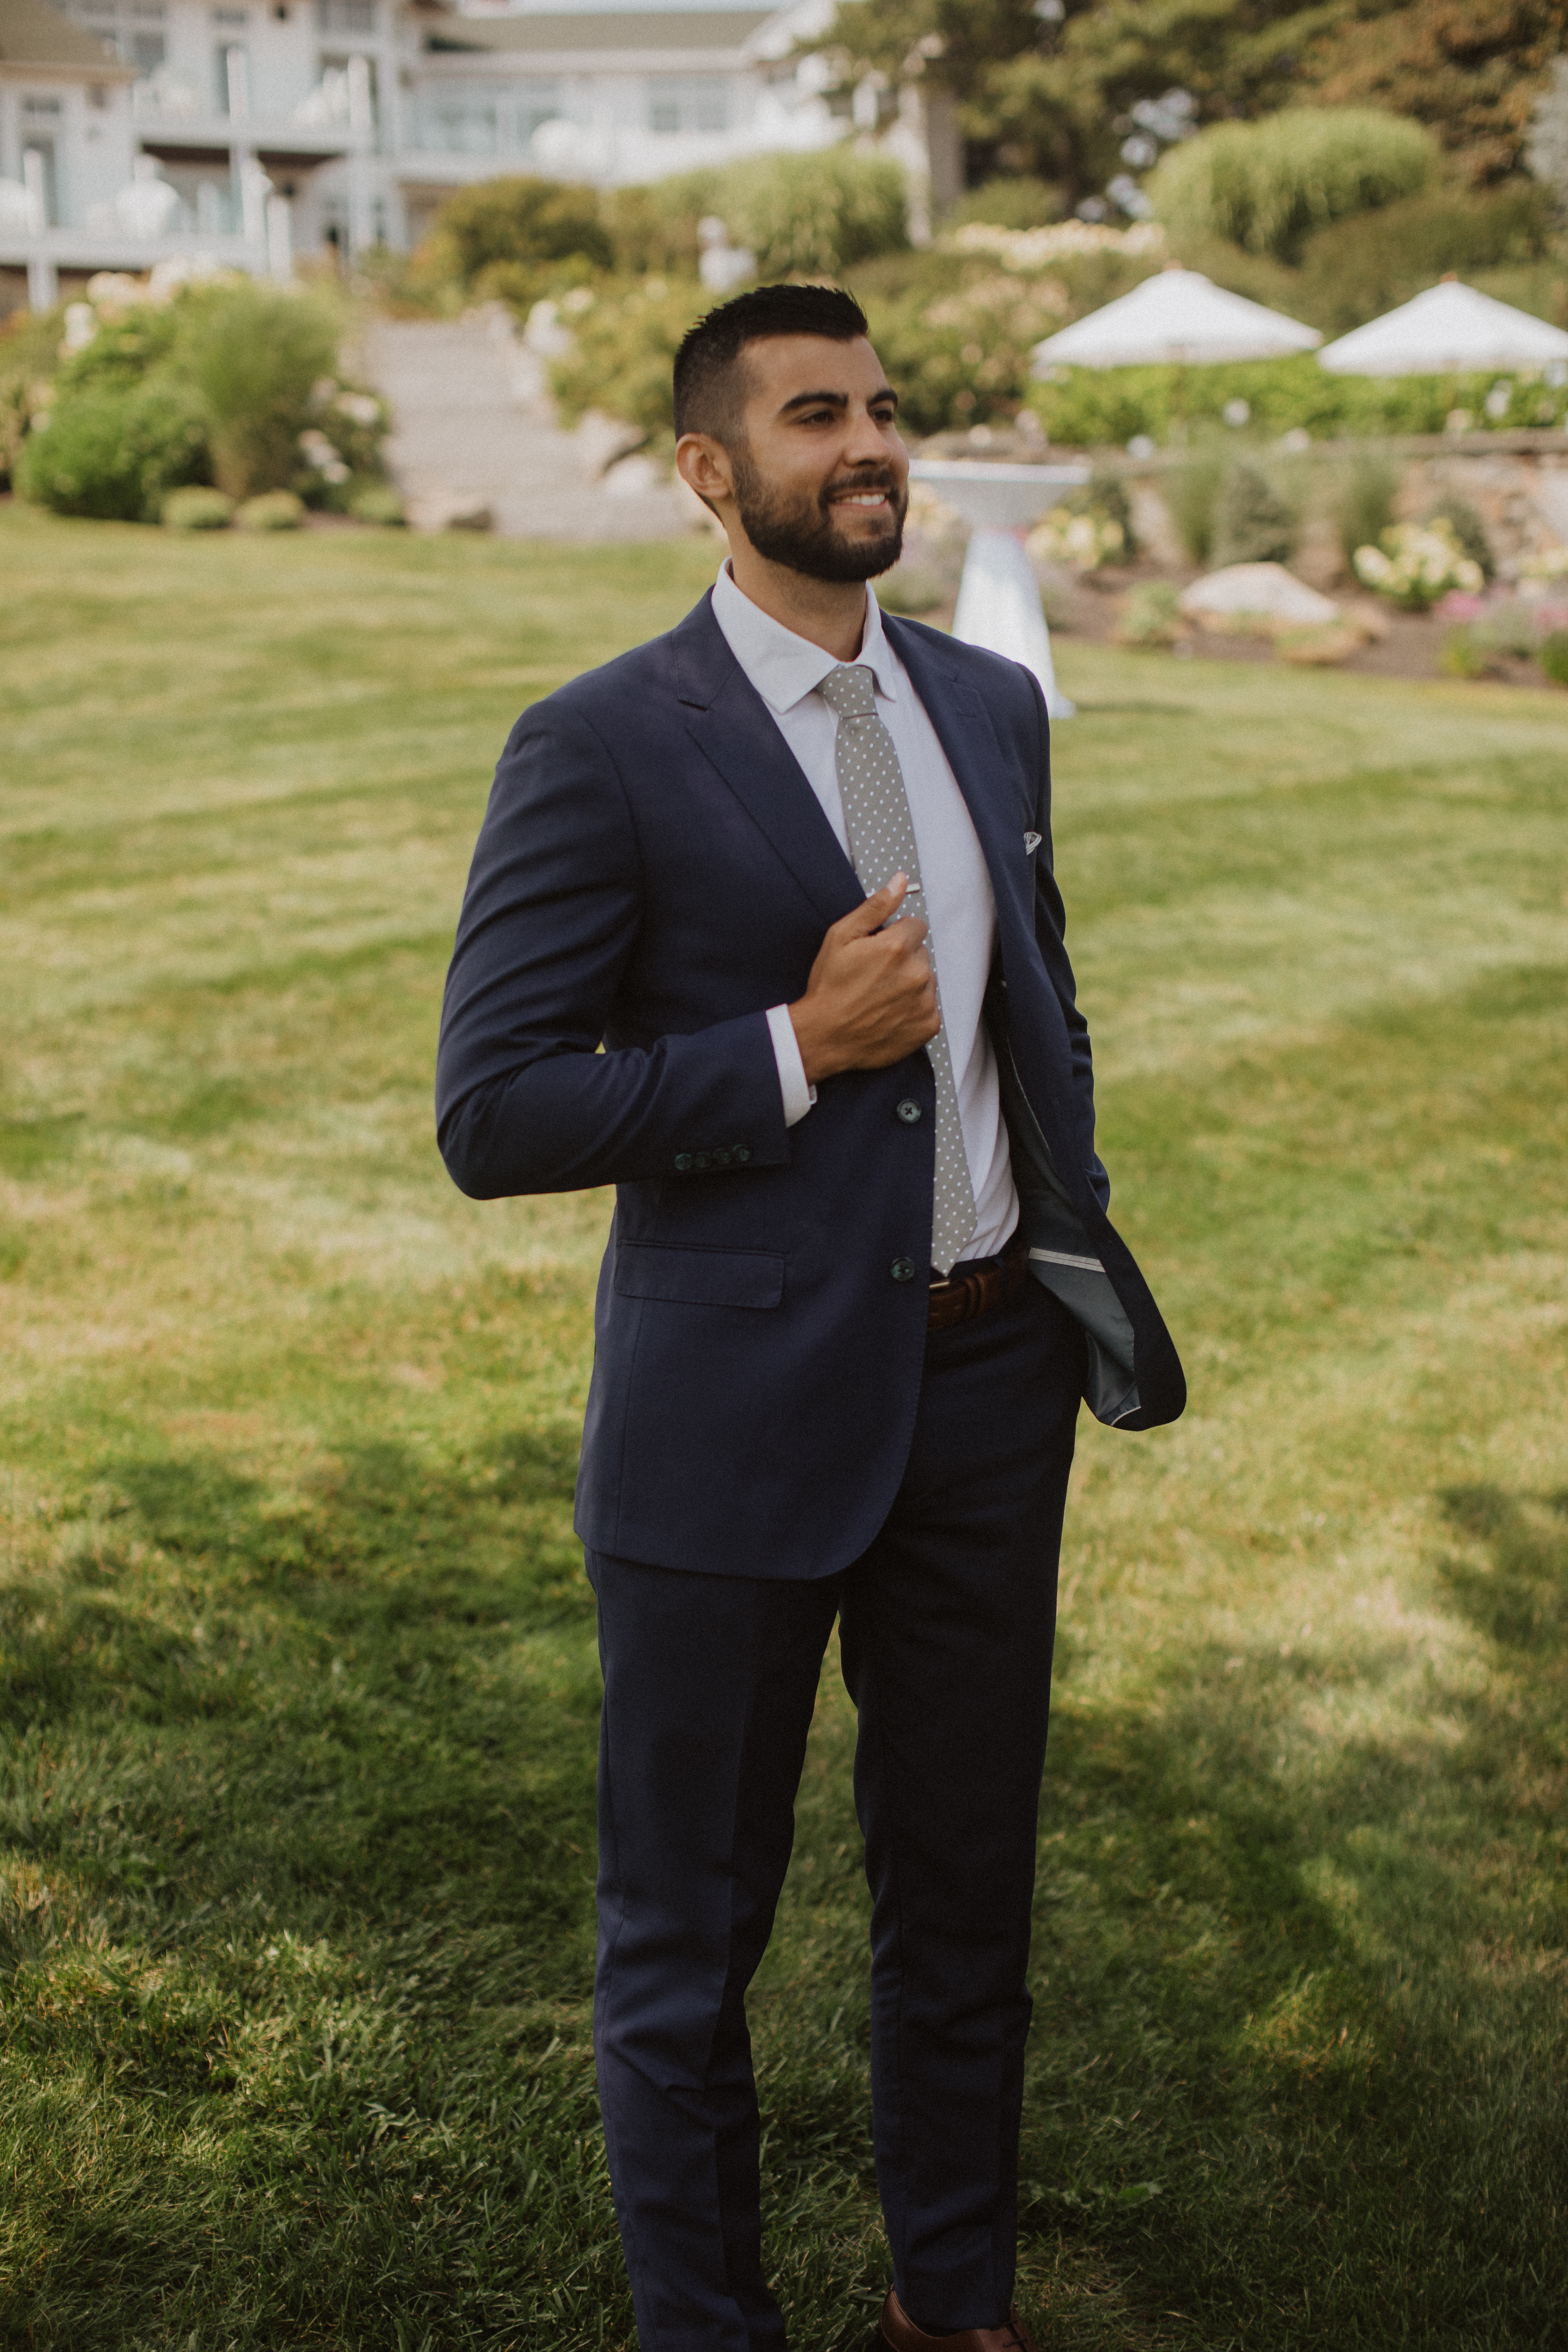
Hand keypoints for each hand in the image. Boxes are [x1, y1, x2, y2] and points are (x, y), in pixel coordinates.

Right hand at [788, 875, 939, 1083]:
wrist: (824, 1036)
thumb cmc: (829, 988)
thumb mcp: (841, 937)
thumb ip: (875, 907)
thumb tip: (898, 881)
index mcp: (898, 947)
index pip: (916, 926)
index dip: (895, 936)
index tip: (878, 951)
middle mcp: (918, 973)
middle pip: (921, 954)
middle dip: (903, 960)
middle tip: (875, 976)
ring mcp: (925, 1001)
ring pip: (926, 981)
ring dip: (909, 985)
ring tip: (880, 997)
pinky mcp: (928, 1025)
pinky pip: (929, 1008)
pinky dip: (914, 1010)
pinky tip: (890, 1013)